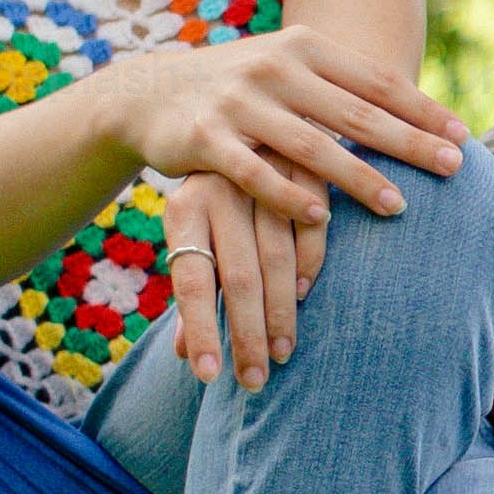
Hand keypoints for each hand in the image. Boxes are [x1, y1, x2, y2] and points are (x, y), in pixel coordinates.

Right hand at [112, 27, 467, 228]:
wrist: (149, 93)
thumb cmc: (241, 90)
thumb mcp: (289, 72)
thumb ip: (342, 88)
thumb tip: (419, 115)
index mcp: (304, 49)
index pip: (377, 81)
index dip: (423, 109)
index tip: (464, 138)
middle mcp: (275, 70)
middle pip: (355, 113)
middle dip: (408, 143)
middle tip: (454, 169)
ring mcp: (239, 103)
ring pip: (310, 146)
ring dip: (358, 178)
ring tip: (399, 205)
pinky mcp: (206, 139)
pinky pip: (254, 173)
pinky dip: (288, 195)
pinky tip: (320, 217)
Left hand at [163, 171, 320, 387]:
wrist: (237, 113)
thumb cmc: (215, 200)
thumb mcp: (194, 237)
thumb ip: (193, 293)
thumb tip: (186, 355)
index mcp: (183, 209)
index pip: (191, 281)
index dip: (200, 329)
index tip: (208, 376)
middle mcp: (219, 192)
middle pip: (236, 276)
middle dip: (248, 334)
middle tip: (256, 380)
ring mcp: (262, 178)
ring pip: (275, 257)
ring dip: (282, 312)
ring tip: (283, 353)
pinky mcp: (300, 168)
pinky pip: (310, 228)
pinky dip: (310, 263)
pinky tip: (304, 294)